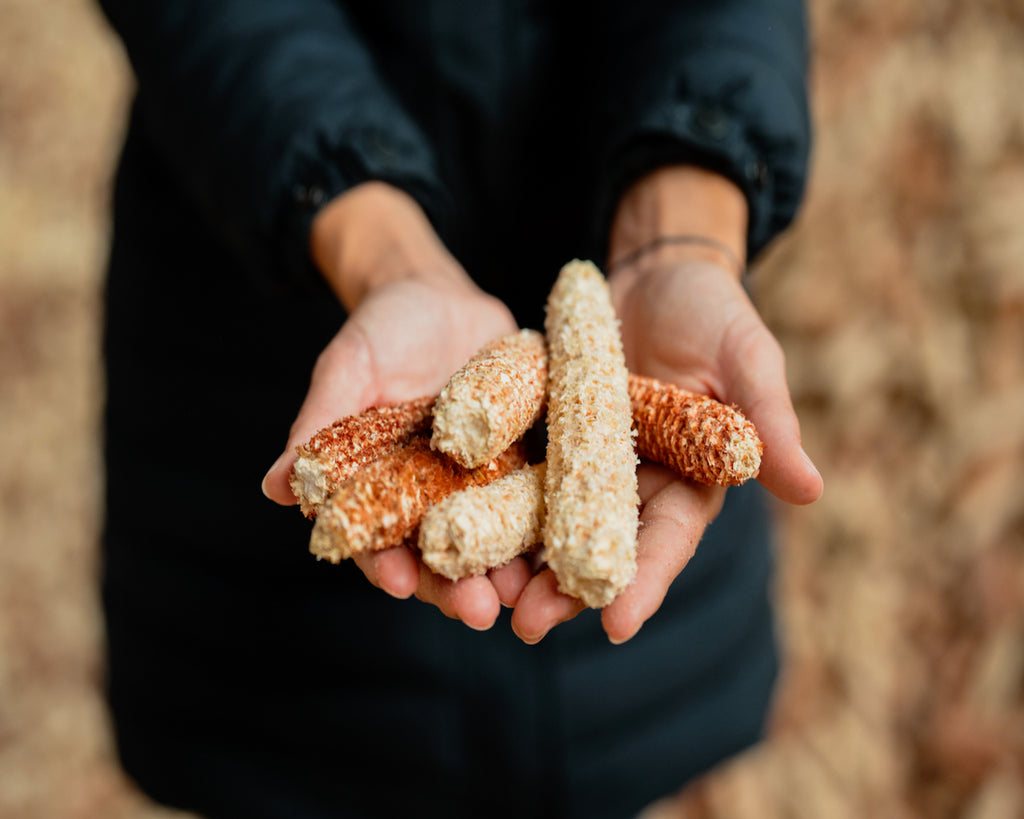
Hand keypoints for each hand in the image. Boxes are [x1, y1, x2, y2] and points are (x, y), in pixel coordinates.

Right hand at [262, 182, 527, 629]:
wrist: (443, 297)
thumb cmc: (382, 331)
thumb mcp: (348, 369)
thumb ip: (319, 426)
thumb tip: (272, 487)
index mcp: (383, 488)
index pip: (379, 539)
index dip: (386, 564)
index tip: (399, 583)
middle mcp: (433, 497)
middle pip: (442, 556)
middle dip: (458, 588)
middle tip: (478, 612)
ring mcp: (482, 484)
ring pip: (495, 541)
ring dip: (508, 571)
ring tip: (525, 595)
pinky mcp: (525, 463)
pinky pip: (539, 500)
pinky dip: (550, 526)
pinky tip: (567, 546)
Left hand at [510, 166, 821, 644]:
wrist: (652, 273)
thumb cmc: (713, 311)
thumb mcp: (746, 357)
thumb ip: (769, 421)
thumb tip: (812, 490)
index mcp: (688, 480)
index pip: (666, 540)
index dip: (644, 582)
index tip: (617, 624)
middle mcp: (632, 484)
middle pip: (598, 547)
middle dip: (567, 590)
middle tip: (529, 626)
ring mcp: (584, 464)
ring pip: (549, 524)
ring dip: (519, 561)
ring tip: (484, 598)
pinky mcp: (545, 438)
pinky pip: (516, 476)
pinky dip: (490, 504)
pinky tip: (457, 531)